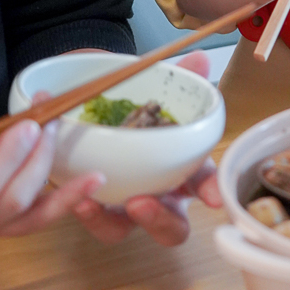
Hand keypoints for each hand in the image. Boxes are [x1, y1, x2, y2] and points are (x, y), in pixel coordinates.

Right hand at [0, 115, 103, 252]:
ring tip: (57, 129)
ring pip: (22, 209)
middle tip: (46, 119)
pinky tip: (94, 180)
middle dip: (32, 155)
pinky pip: (33, 220)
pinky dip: (64, 199)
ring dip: (46, 167)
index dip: (6, 159)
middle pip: (5, 199)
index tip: (28, 125)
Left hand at [71, 50, 223, 246]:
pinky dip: (83, 209)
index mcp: (186, 171)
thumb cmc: (143, 108)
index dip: (213, 192)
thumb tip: (199, 60)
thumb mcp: (162, 90)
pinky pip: (89, 217)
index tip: (214, 199)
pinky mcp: (91, 204)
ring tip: (92, 201)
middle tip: (141, 203)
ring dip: (109, 220)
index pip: (206, 184)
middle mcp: (159, 196)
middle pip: (170, 226)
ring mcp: (122, 205)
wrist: (102, 109)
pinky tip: (75, 197)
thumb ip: (182, 78)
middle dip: (159, 220)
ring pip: (121, 229)